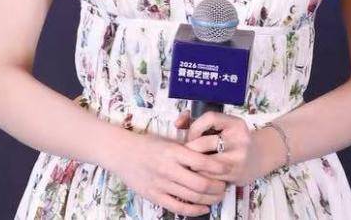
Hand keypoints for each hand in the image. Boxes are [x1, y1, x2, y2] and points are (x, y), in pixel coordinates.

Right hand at [106, 117, 227, 216]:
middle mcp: (168, 169)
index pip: (202, 162)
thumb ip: (189, 150)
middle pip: (200, 183)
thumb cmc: (150, 145)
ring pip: (191, 197)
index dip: (218, 168)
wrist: (123, 153)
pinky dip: (194, 210)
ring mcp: (161, 185)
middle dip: (217, 187)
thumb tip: (213, 156)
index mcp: (174, 152)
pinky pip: (178, 207)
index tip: (227, 169)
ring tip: (219, 196)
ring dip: (210, 198)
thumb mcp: (171, 141)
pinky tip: (204, 207)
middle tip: (225, 186)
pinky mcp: (154, 196)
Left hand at [178, 110, 272, 188]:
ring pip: (204, 164)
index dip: (194, 128)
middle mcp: (240, 139)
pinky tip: (200, 174)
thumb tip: (177, 123)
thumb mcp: (222, 127)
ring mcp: (239, 158)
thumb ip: (197, 122)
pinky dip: (201, 176)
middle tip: (185, 155)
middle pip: (203, 143)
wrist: (258, 158)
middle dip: (189, 150)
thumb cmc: (231, 141)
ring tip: (190, 164)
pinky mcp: (236, 175)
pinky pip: (209, 177)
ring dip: (193, 165)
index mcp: (236, 123)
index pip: (209, 118)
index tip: (190, 136)